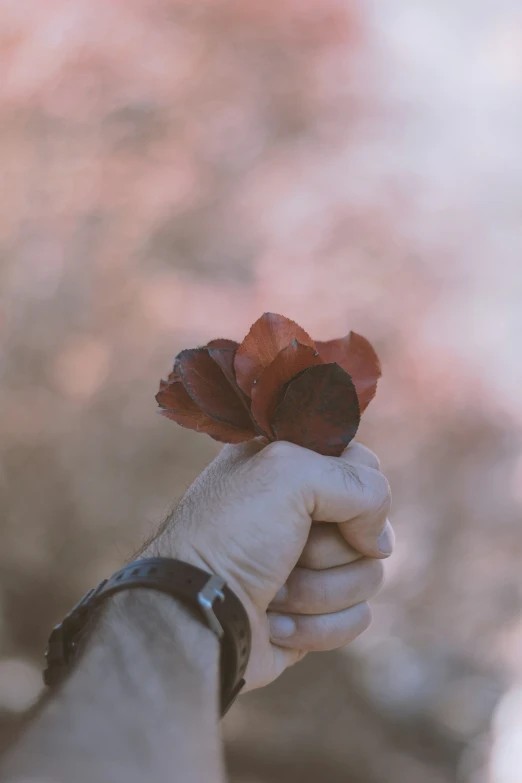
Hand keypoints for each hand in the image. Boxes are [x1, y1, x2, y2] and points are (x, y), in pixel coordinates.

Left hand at [145, 439, 392, 690]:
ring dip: (319, 590)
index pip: (362, 464)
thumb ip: (358, 482)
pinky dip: (316, 625)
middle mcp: (301, 511)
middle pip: (373, 524)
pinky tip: (272, 621)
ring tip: (274, 590)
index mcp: (288, 465)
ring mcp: (310, 565)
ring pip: (370, 574)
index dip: (355, 491)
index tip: (323, 506)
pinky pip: (358, 617)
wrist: (195, 616)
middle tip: (285, 549)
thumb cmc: (230, 535)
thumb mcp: (289, 473)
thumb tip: (380, 542)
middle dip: (329, 547)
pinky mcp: (316, 613)